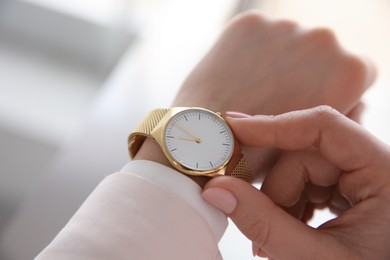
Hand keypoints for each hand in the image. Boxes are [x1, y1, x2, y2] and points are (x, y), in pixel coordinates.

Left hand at [172, 11, 375, 174]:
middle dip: (305, 71)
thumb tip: (354, 101)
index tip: (309, 101)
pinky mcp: (249, 23)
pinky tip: (237, 78)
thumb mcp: (315, 142)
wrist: (206, 142)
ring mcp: (284, 26)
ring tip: (254, 91)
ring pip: (287, 41)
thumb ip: (339, 115)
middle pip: (321, 52)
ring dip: (277, 59)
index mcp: (351, 70)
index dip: (332, 88)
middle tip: (277, 98)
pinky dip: (250, 52)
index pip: (356, 70)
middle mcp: (324, 39)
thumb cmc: (261, 152)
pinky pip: (257, 36)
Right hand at [202, 106, 389, 258]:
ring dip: (280, 204)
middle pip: (303, 156)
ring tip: (277, 243)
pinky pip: (305, 184)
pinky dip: (288, 207)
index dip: (273, 126)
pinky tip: (289, 231)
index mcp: (384, 171)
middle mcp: (373, 166)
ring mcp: (359, 178)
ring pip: (298, 171)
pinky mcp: (346, 190)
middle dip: (275, 193)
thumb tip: (218, 190)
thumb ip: (265, 224)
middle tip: (260, 233)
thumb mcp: (317, 258)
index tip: (233, 130)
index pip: (323, 127)